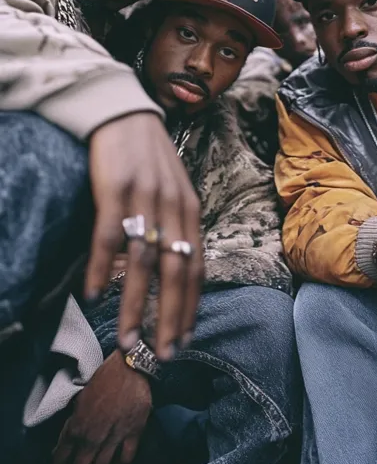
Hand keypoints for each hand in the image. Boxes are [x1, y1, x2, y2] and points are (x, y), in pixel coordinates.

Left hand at [53, 350, 151, 463]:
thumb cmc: (103, 379)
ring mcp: (114, 437)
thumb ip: (73, 423)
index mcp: (77, 426)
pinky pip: (125, 459)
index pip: (61, 458)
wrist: (130, 367)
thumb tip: (65, 443)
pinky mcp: (133, 434)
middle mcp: (93, 436)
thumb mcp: (80, 399)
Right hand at [85, 112, 202, 359]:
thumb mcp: (173, 189)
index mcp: (190, 209)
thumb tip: (173, 268)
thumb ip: (176, 225)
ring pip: (143, 262)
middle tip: (164, 353)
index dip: (191, 305)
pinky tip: (93, 295)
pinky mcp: (114, 188)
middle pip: (176, 271)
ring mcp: (144, 197)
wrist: (123, 110)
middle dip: (171, 317)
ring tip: (129, 340)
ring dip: (136, 305)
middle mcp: (172, 206)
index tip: (184, 339)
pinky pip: (108, 237)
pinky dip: (100, 268)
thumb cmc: (147, 156)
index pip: (196, 266)